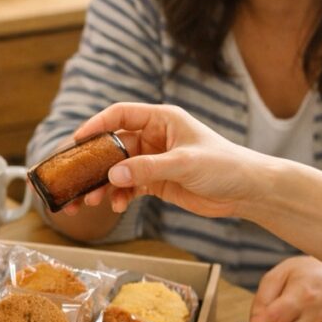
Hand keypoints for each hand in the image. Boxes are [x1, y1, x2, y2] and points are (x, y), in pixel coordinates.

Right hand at [63, 103, 269, 216]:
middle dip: (93, 165)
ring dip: (102, 185)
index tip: (77, 141)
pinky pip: (128, 186)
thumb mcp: (184, 164)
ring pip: (117, 170)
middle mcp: (154, 137)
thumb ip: (146, 168)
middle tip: (74, 180)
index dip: (96, 125)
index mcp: (161, 119)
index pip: (120, 115)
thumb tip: (112, 174)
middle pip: (113, 146)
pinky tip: (116, 206)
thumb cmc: (224, 166)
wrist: (247, 191)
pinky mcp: (157, 181)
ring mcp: (154, 160)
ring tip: (90, 201)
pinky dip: (119, 196)